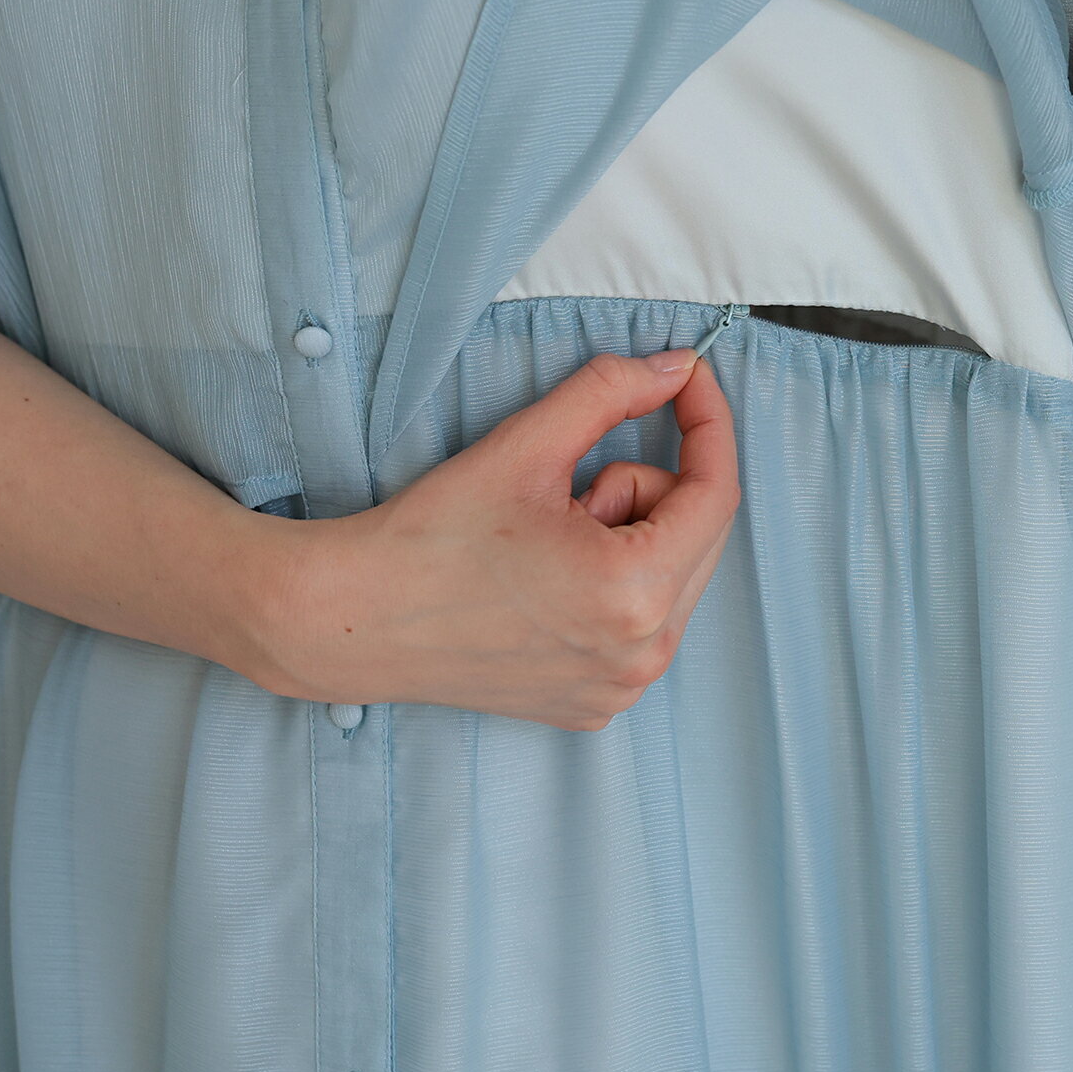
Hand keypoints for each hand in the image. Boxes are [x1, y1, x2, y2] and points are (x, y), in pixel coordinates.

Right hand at [248, 348, 741, 731]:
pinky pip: (643, 621)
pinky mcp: (598, 704)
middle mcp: (642, 655)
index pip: (717, 491)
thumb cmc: (431, 536)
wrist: (355, 619)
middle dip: (647, 487)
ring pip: (672, 575)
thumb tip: (678, 366)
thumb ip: (612, 393)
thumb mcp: (528, 445)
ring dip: (629, 538)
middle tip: (568, 485)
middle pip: (699, 533)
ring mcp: (622, 689)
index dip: (708, 422)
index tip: (689, 380)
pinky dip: (613, 586)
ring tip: (546, 541)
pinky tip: (546, 582)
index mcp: (633, 591)